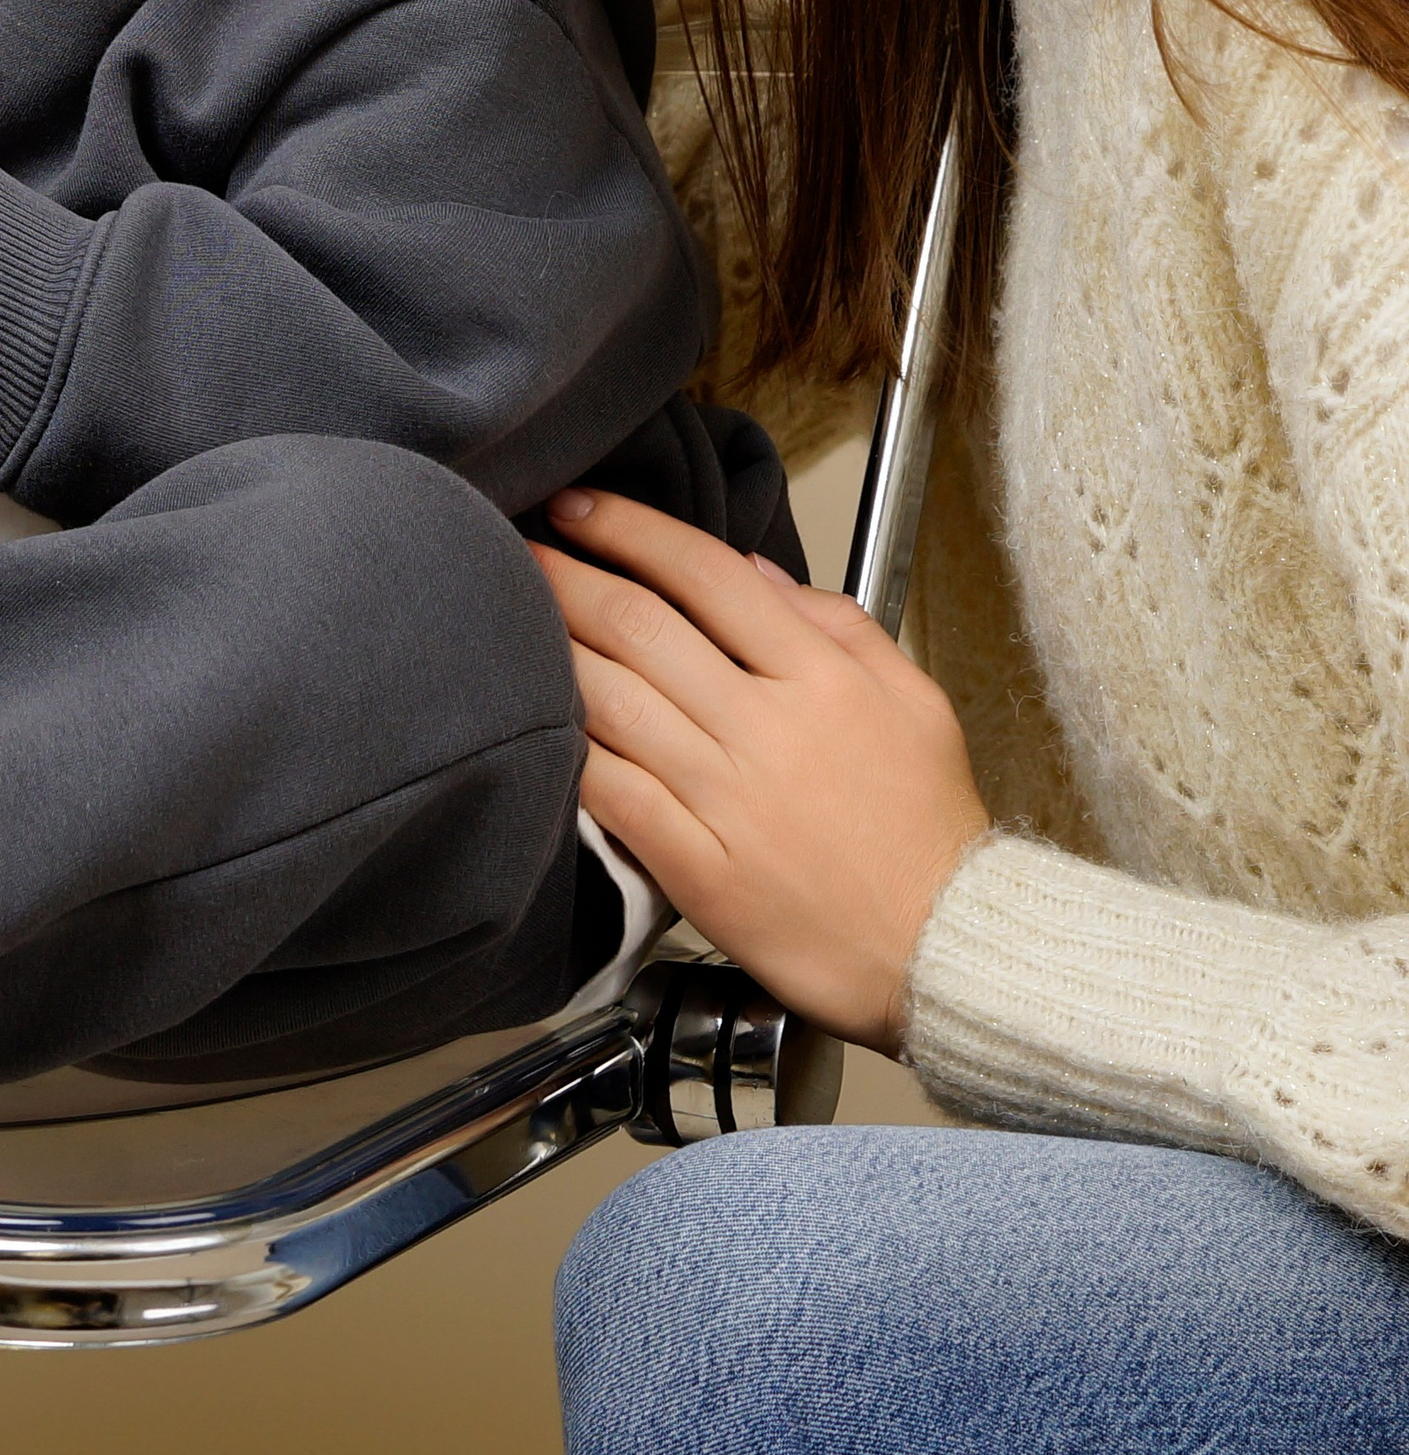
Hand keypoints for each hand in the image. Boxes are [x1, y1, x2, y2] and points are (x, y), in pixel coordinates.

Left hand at [535, 487, 989, 1051]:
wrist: (946, 950)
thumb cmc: (928, 827)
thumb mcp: (913, 699)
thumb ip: (837, 622)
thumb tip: (755, 569)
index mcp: (821, 677)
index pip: (706, 574)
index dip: (631, 529)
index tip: (580, 504)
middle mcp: (767, 728)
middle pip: (641, 626)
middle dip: (566, 575)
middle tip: (518, 544)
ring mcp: (728, 799)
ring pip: (613, 701)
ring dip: (551, 650)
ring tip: (507, 617)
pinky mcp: (698, 868)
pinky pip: (613, 793)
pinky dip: (567, 750)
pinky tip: (534, 719)